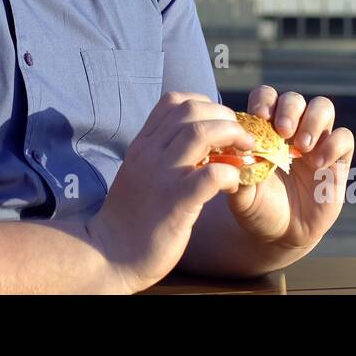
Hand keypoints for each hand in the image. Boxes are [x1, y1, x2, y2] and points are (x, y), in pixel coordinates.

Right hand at [87, 92, 254, 292]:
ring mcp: (162, 176)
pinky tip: (232, 182)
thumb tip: (192, 140)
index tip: (218, 123)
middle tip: (240, 137)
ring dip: (232, 135)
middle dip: (224, 117)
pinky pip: (210, 174)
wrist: (109, 254)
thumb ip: (159, 152)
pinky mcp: (175, 203)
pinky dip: (229, 172)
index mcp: (143, 144)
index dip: (204, 105)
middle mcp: (150, 153)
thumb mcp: (138, 172)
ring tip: (245, 152)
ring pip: (201, 133)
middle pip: (192, 111)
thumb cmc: (130, 216)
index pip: (174, 101)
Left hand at [225, 86, 353, 251]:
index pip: (266, 97)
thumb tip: (235, 149)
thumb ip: (237, 172)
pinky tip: (318, 164)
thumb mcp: (241, 193)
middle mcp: (291, 130)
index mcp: (264, 129)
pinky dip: (333, 144)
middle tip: (282, 131)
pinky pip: (344, 136)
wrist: (280, 234)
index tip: (259, 117)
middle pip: (294, 99)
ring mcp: (316, 142)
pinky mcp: (337, 159)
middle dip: (289, 109)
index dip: (264, 101)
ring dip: (313, 121)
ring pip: (323, 107)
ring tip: (302, 147)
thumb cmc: (256, 207)